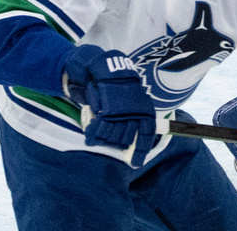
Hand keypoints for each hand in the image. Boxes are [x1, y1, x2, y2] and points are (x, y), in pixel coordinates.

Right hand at [63, 44, 156, 166]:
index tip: (135, 164)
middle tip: (110, 137)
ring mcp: (120, 115)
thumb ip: (136, 118)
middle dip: (118, 143)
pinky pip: (99, 131)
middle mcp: (135, 115)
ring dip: (105, 139)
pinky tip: (90, 138)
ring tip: (100, 134)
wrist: (108, 72)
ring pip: (111, 138)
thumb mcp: (136, 101)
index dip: (140, 152)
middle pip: (125, 140)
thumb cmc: (122, 90)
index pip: (146, 135)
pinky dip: (93, 136)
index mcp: (145, 112)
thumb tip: (135, 138)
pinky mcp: (105, 113)